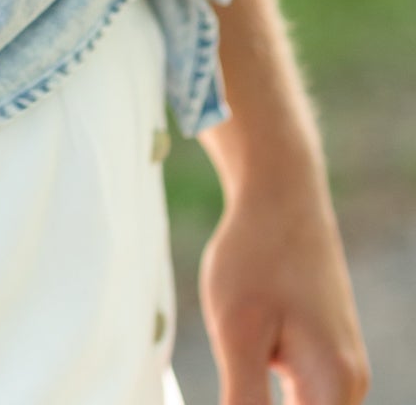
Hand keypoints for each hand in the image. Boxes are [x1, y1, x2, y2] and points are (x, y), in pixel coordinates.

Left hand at [198, 172, 369, 404]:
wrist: (280, 192)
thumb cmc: (256, 254)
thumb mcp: (238, 332)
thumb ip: (243, 402)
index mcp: (334, 388)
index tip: (234, 400)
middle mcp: (348, 388)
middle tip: (228, 393)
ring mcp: (340, 374)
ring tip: (236, 377)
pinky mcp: (323, 360)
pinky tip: (241, 394)